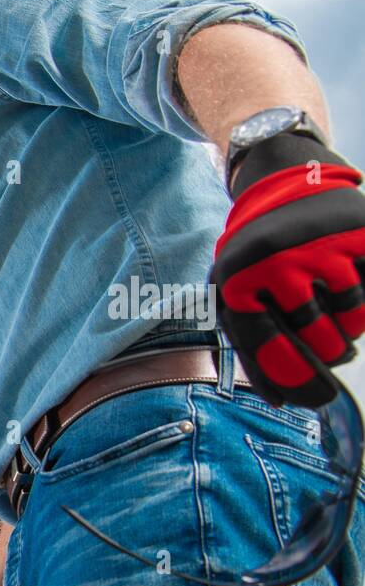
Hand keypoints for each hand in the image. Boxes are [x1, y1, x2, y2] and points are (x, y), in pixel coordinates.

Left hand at [211, 133, 364, 407]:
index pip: (265, 345)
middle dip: (327, 356)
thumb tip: (280, 401)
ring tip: (336, 318)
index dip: (292, 378)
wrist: (287, 185)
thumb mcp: (233, 295)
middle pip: (315, 340)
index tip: (315, 399)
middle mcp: (275, 260)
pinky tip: (352, 294)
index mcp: (236, 277)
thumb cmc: (257, 260)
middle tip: (330, 352)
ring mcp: (320, 244)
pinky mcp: (360, 234)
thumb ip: (249, 347)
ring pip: (350, 322)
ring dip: (349, 333)